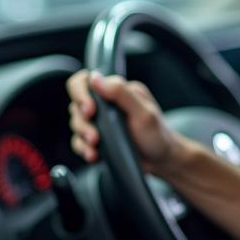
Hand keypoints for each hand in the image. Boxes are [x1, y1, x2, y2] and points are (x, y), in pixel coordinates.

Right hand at [66, 70, 186, 175]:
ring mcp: (101, 123)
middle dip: (83, 122)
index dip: (80, 94)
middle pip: (76, 105)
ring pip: (76, 124)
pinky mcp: (98, 140)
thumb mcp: (144, 112)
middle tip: (95, 136)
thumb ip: (121, 93)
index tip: (90, 110)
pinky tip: (93, 155)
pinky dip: (83, 149)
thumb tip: (95, 78)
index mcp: (117, 91)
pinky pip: (79, 142)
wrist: (162, 161)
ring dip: (83, 137)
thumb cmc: (158, 135)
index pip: (85, 82)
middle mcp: (106, 104)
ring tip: (95, 147)